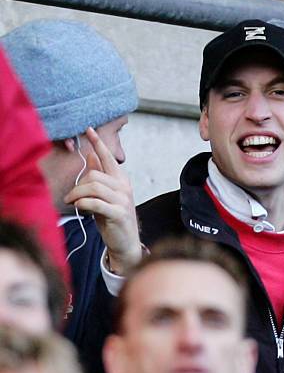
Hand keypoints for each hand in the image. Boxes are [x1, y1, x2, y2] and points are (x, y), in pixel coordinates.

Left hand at [64, 127, 140, 274]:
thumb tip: (92, 156)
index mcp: (121, 180)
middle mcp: (124, 187)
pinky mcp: (118, 214)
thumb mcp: (105, 195)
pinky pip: (96, 203)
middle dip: (78, 185)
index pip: (108, 158)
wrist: (125, 242)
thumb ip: (101, 176)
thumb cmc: (112, 218)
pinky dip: (83, 204)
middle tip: (70, 197)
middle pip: (95, 175)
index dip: (98, 144)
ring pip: (94, 187)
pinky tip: (79, 207)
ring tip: (72, 203)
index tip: (89, 130)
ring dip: (77, 195)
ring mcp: (123, 200)